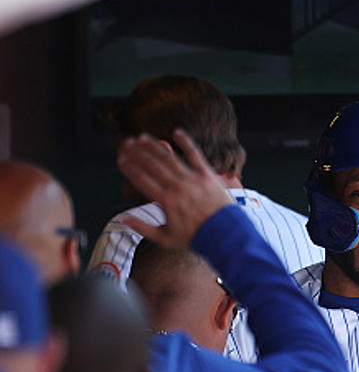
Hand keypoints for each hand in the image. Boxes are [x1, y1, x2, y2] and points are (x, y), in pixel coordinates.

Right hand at [117, 130, 232, 248]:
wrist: (225, 235)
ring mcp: (193, 179)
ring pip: (169, 158)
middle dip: (137, 153)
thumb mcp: (166, 238)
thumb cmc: (195, 237)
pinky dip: (186, 143)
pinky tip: (177, 132)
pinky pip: (195, 155)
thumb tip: (124, 219)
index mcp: (166, 201)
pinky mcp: (208, 175)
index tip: (121, 160)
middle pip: (152, 165)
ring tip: (143, 137)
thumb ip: (143, 228)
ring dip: (154, 146)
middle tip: (127, 144)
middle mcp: (178, 187)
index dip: (129, 168)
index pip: (142, 179)